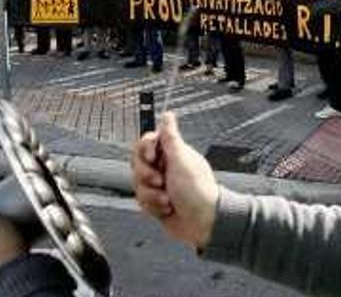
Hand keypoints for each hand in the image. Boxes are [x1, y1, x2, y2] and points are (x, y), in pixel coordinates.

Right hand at [132, 112, 218, 249]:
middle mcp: (165, 167)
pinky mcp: (156, 202)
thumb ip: (170, 137)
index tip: (151, 157)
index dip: (144, 149)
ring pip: (137, 184)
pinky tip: (166, 209)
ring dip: (151, 195)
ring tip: (167, 200)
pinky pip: (141, 201)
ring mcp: (160, 185)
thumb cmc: (197, 191)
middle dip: (146, 176)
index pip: (146, 142)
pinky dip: (152, 207)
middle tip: (160, 182)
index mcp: (172, 153)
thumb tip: (168, 115)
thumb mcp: (181, 159)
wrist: (203, 223)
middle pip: (138, 164)